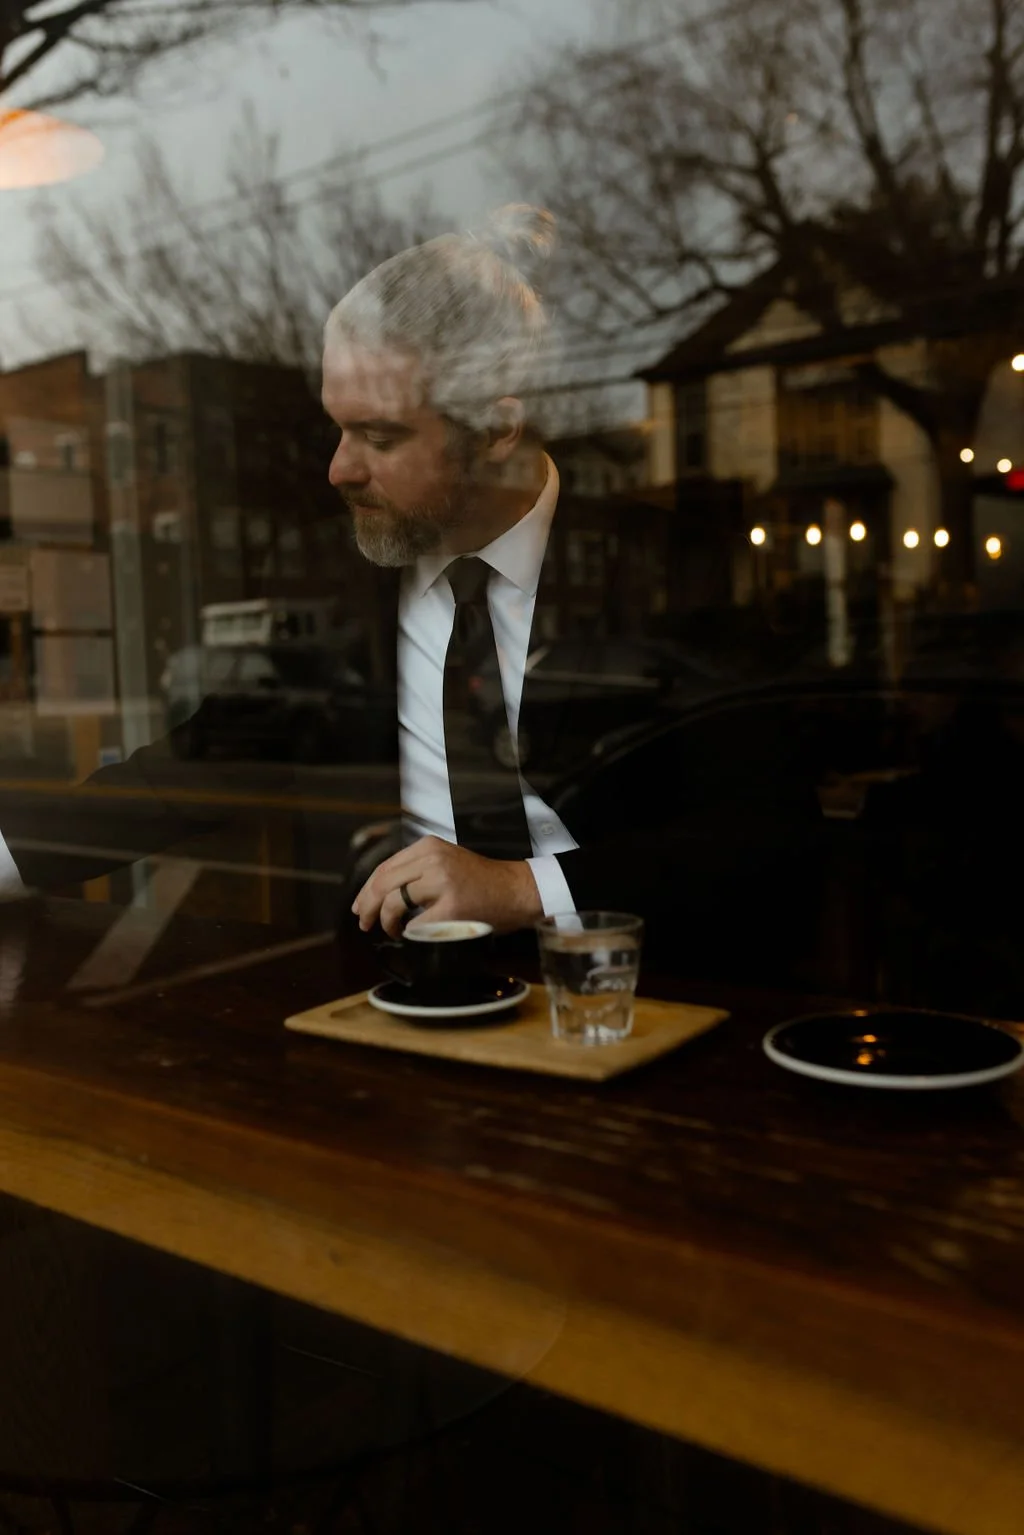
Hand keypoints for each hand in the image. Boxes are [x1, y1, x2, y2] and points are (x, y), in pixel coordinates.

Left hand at [352, 835, 542, 936]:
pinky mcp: (451, 908)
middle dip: (367, 907)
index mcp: (429, 846)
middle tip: (364, 923)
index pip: (385, 867)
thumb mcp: (446, 860)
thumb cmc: (481, 882)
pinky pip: (415, 924)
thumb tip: (377, 892)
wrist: (517, 891)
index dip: (367, 890)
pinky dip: (409, 932)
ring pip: (393, 902)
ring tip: (392, 930)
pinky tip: (412, 934)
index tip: (360, 906)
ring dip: (386, 921)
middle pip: (383, 883)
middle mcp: (433, 859)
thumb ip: (416, 869)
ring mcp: (443, 883)